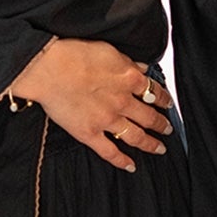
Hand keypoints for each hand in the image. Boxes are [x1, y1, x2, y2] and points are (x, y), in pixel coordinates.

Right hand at [11, 38, 172, 172]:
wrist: (49, 68)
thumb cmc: (73, 54)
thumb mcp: (109, 50)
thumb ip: (127, 62)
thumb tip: (142, 67)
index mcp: (129, 79)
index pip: (154, 91)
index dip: (163, 99)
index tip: (168, 103)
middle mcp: (123, 101)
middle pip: (149, 117)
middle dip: (161, 124)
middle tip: (168, 128)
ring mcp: (107, 120)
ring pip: (136, 136)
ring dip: (150, 144)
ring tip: (159, 148)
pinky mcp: (89, 133)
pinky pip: (109, 152)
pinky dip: (122, 161)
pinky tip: (131, 166)